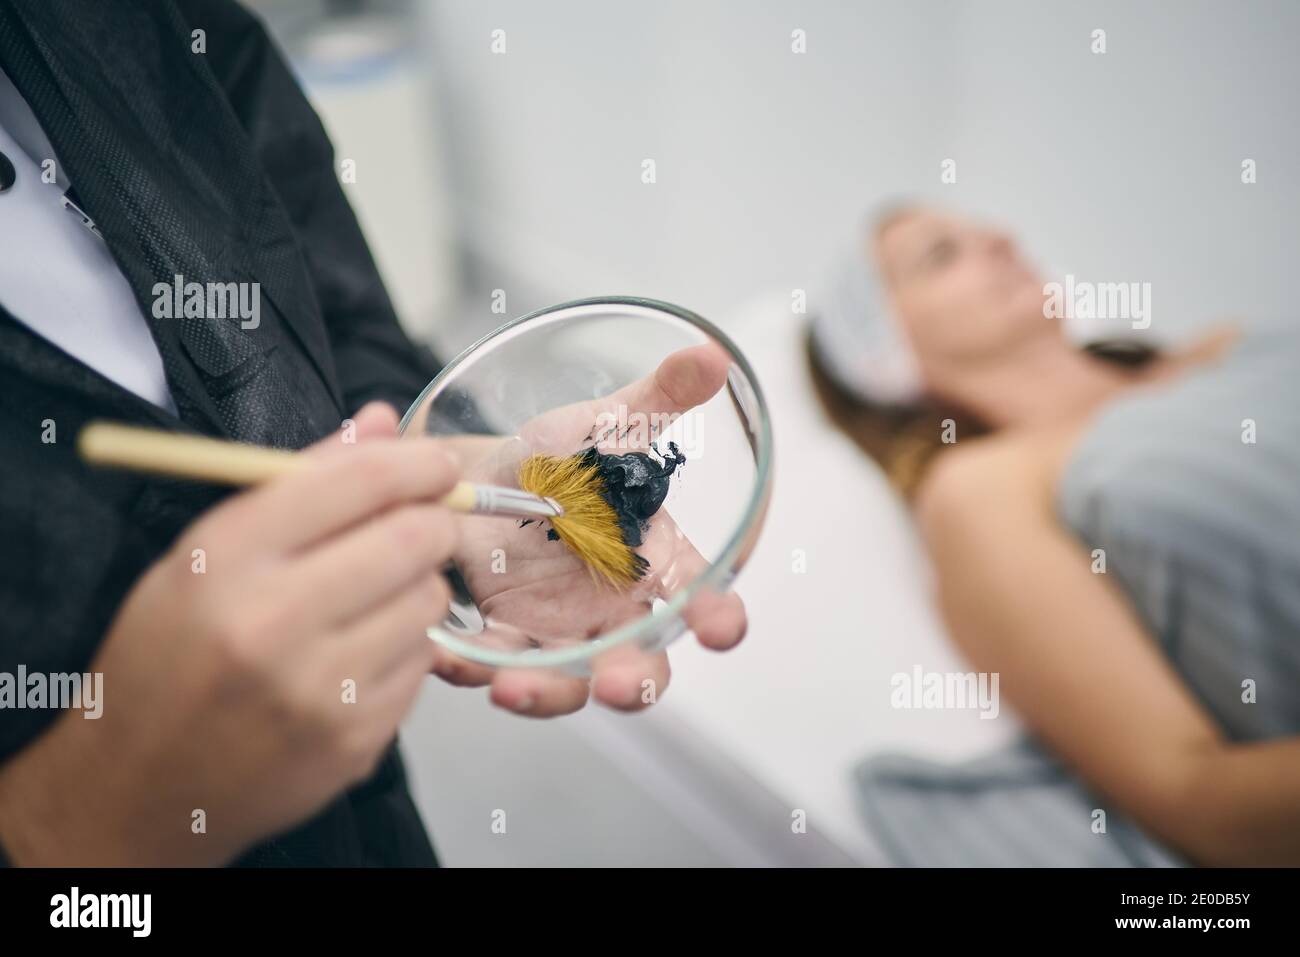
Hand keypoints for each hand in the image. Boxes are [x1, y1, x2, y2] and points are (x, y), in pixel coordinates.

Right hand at [0, 404, 458, 864]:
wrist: (137, 785)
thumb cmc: (168, 655)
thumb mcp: (205, 553)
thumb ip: (299, 482)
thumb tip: (380, 421)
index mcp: (226, 558)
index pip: (357, 482)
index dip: (415, 461)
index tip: (435, 461)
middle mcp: (272, 622)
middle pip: (412, 538)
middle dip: (433, 521)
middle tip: (424, 522)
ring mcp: (318, 689)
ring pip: (430, 600)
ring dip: (419, 585)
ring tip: (375, 594)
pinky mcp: (353, 740)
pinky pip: (422, 663)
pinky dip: (407, 646)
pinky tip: (361, 652)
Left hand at [425, 344, 747, 716]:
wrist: (476, 476)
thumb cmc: (554, 460)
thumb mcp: (601, 425)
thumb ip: (657, 397)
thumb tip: (714, 353)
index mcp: (653, 561)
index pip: (701, 595)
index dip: (718, 615)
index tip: (721, 627)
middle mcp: (614, 609)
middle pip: (642, 664)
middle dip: (633, 681)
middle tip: (616, 684)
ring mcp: (558, 633)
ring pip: (567, 685)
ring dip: (545, 694)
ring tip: (510, 689)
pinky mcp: (503, 641)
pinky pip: (493, 667)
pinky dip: (473, 668)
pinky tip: (449, 655)